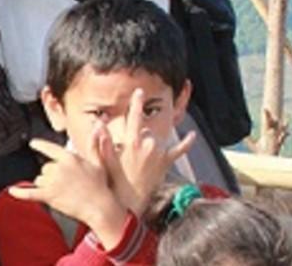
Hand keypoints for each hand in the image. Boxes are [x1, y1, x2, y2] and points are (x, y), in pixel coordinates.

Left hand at [10, 136, 128, 248]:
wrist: (100, 208)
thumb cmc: (101, 186)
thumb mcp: (98, 162)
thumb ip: (94, 144)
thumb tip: (98, 127)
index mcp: (69, 157)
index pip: (49, 148)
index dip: (40, 145)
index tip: (32, 143)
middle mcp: (59, 167)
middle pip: (45, 168)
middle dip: (52, 176)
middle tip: (67, 185)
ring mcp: (53, 181)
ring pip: (40, 181)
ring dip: (46, 186)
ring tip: (63, 193)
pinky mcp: (49, 195)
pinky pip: (30, 193)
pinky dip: (20, 193)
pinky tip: (12, 191)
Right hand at [99, 89, 195, 214]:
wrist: (131, 201)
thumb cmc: (116, 180)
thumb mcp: (105, 160)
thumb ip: (102, 140)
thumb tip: (99, 122)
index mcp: (133, 142)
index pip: (135, 117)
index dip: (137, 103)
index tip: (139, 91)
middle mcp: (148, 145)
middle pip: (146, 128)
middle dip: (140, 131)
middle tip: (132, 142)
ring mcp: (159, 154)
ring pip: (157, 138)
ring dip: (151, 139)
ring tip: (144, 147)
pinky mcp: (167, 163)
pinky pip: (179, 150)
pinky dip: (186, 143)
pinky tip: (192, 135)